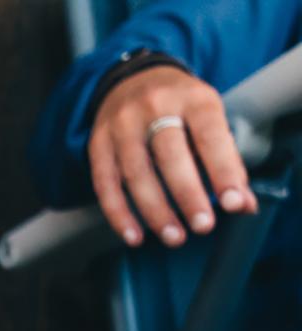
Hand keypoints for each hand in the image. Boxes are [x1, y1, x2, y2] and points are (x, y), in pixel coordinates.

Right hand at [88, 65, 256, 247]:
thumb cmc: (178, 108)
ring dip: (156, 212)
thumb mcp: (207, 118)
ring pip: (136, 175)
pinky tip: (134, 236)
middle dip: (188, 195)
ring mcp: (122, 126)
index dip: (223, 170)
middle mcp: (155, 107)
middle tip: (203, 225)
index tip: (234, 203)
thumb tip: (244, 205)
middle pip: (170, 155)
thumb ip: (225, 159)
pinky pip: (106, 186)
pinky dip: (119, 215)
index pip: (210, 136)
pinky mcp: (98, 145)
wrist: (132, 80)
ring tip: (174, 237)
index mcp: (192, 97)